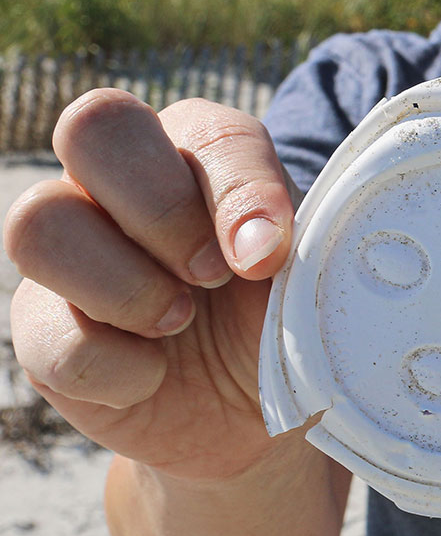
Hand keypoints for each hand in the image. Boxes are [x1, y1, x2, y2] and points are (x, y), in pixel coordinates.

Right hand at [6, 89, 297, 480]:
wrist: (255, 409)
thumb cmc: (283, 320)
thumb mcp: (310, 278)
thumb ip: (296, 243)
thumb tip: (258, 245)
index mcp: (198, 152)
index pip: (208, 129)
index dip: (240, 190)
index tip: (266, 260)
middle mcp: (118, 183)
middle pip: (93, 127)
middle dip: (161, 209)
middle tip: (214, 276)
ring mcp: (69, 252)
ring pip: (35, 222)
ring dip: (124, 285)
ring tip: (178, 322)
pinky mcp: (41, 331)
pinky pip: (46, 333)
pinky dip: (116, 367)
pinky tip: (154, 376)